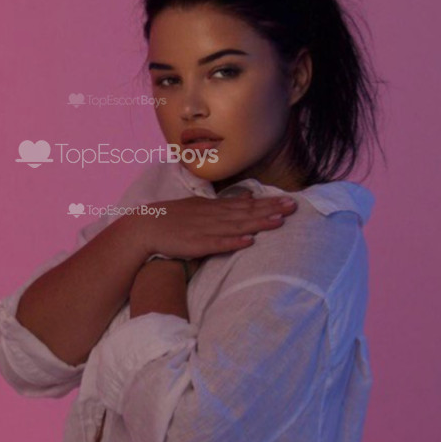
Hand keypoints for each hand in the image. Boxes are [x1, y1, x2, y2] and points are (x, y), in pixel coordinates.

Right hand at [131, 189, 297, 262]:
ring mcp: (206, 229)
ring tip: (279, 221)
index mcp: (215, 206)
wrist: (146, 226)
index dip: (269, 202)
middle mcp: (214, 216)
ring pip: (237, 226)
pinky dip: (233, 243)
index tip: (290, 200)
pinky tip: (248, 242)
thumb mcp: (201, 205)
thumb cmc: (174, 218)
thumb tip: (247, 196)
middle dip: (271, 209)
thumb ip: (225, 203)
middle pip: (247, 213)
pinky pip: (218, 244)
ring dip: (258, 223)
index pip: (247, 204)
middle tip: (294, 207)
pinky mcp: (197, 244)